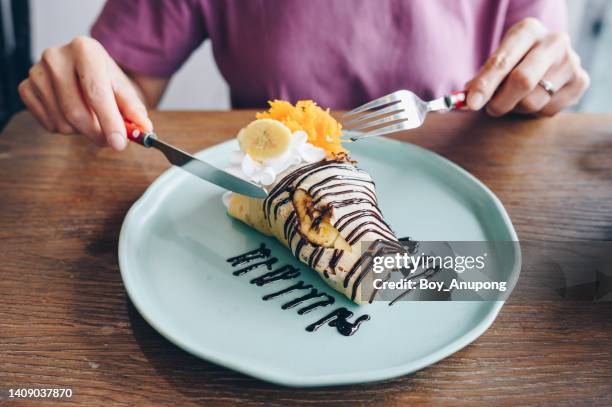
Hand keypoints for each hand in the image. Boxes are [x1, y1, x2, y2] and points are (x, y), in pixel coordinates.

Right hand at [18, 36, 152, 149]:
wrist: (87, 71)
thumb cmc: (107, 80)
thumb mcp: (125, 90)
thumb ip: (134, 110)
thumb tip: (144, 129)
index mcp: (85, 50)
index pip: (96, 92)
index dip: (109, 121)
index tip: (119, 143)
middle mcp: (56, 56)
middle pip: (75, 111)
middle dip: (97, 133)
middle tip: (111, 141)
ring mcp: (37, 72)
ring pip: (62, 122)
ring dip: (82, 131)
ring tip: (92, 119)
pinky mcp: (26, 87)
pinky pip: (48, 124)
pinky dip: (65, 128)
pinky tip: (73, 116)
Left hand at [465, 17, 589, 116]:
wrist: (549, 56)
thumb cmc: (516, 59)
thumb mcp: (498, 59)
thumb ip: (483, 77)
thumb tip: (468, 98)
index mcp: (528, 30)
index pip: (502, 61)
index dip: (485, 84)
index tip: (471, 103)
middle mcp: (554, 41)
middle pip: (522, 81)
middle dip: (500, 101)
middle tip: (489, 109)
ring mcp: (571, 61)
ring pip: (533, 101)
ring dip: (515, 108)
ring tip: (513, 99)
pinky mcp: (580, 81)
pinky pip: (547, 110)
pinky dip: (533, 113)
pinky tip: (534, 98)